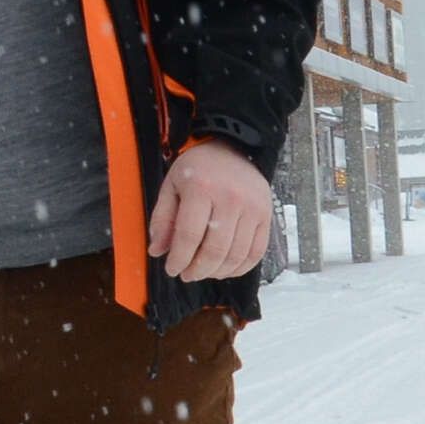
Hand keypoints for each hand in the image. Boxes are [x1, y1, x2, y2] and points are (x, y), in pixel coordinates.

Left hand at [148, 139, 273, 282]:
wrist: (234, 148)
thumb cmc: (199, 168)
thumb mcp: (171, 185)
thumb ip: (162, 218)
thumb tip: (157, 251)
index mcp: (201, 188)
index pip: (189, 235)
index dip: (179, 259)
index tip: (172, 269)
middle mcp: (231, 198)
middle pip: (215, 249)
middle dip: (197, 270)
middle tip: (187, 275)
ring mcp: (252, 208)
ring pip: (236, 255)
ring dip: (217, 272)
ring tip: (203, 272)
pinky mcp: (267, 215)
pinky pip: (256, 252)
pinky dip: (240, 268)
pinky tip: (225, 270)